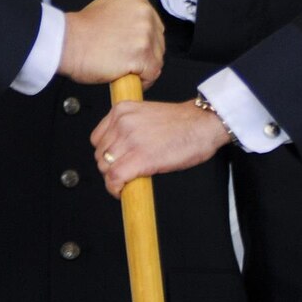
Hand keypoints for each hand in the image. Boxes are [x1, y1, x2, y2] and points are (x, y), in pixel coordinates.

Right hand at [59, 0, 163, 85]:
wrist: (68, 42)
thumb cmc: (81, 29)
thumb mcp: (107, 7)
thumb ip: (127, 15)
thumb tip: (134, 29)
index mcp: (138, 0)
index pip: (154, 25)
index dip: (146, 42)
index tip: (136, 49)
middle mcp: (145, 14)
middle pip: (158, 42)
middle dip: (146, 55)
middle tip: (129, 62)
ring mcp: (145, 35)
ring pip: (157, 59)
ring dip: (144, 69)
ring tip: (126, 71)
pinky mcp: (141, 55)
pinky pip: (152, 73)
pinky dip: (142, 81)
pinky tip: (128, 77)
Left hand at [91, 99, 231, 195]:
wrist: (203, 123)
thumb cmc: (183, 123)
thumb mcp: (146, 115)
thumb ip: (129, 128)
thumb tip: (118, 150)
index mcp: (122, 110)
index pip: (97, 138)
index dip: (106, 154)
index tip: (114, 162)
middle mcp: (122, 122)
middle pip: (100, 154)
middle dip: (110, 167)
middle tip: (125, 173)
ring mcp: (130, 139)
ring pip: (105, 167)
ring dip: (114, 179)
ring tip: (128, 181)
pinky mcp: (140, 157)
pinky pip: (115, 178)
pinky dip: (115, 189)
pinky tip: (122, 191)